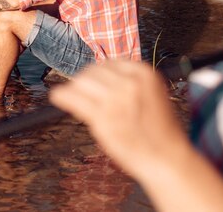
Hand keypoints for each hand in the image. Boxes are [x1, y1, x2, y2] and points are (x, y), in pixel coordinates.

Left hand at [49, 60, 188, 180]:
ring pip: (81, 82)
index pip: (110, 63)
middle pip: (93, 71)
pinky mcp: (102, 117)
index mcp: (144, 73)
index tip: (95, 84)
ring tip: (74, 97)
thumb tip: (97, 75)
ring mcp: (115, 99)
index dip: (99, 74)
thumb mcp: (151, 94)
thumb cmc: (158, 130)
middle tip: (84, 94)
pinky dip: (62, 96)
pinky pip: (72, 98)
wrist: (166, 158)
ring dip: (75, 89)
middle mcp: (130, 82)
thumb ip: (129, 82)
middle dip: (86, 81)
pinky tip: (57, 97)